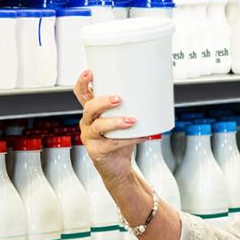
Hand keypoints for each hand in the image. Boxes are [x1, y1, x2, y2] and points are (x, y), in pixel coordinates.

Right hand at [73, 70, 144, 187]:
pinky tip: (142, 136)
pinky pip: (112, 144)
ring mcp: (90, 137)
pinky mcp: (96, 151)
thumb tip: (157, 92)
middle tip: (119, 99)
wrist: (119, 167)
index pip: (82, 94)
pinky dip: (129, 139)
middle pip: (89, 108)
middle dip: (103, 102)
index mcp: (93, 112)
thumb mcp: (125, 120)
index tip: (90, 72)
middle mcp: (87, 123)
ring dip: (116, 122)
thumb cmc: (122, 140)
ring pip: (98, 126)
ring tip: (132, 121)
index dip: (82, 83)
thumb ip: (133, 108)